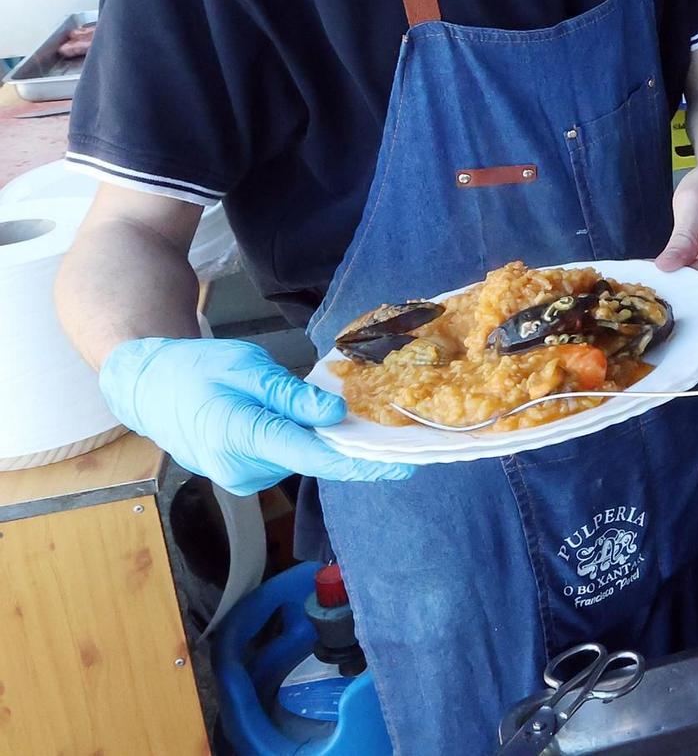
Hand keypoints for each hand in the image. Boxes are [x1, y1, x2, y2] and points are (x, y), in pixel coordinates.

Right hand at [97, 338, 413, 495]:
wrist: (149, 388)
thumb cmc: (197, 369)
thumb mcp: (249, 367)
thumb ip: (293, 396)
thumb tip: (337, 415)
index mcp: (242, 438)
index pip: (314, 457)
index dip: (361, 463)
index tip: (401, 464)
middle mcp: (241, 470)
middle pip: (312, 458)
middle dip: (347, 441)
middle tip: (381, 418)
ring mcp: (239, 478)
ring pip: (300, 457)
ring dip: (320, 437)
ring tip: (322, 405)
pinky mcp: (241, 476)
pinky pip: (284, 458)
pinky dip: (300, 440)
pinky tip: (300, 418)